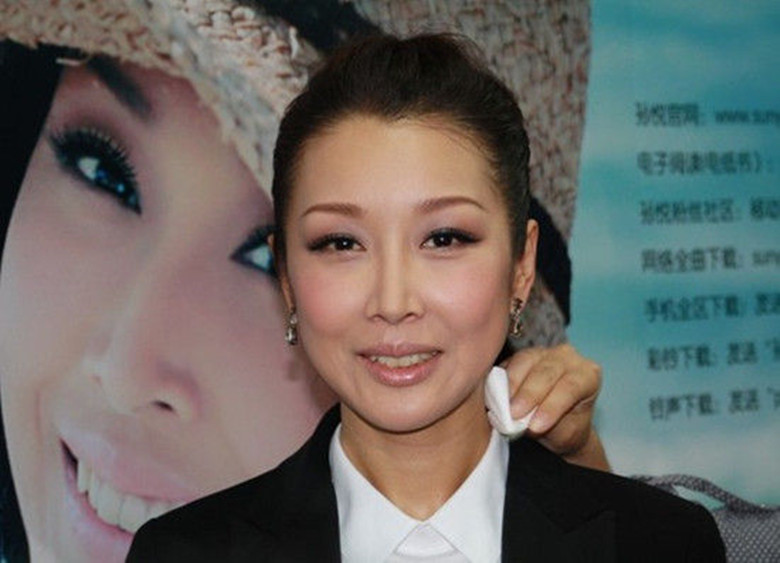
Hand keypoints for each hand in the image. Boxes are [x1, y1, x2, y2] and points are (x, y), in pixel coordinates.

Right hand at [501, 344, 609, 470]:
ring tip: (502, 406)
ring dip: (512, 383)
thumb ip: (549, 425)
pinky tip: (494, 395)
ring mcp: (543, 352)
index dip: (552, 406)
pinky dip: (500, 378)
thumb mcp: (565, 433)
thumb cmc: (566, 427)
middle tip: (514, 415)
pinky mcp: (521, 355)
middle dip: (529, 394)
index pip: (571, 386)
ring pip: (525, 360)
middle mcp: (567, 357)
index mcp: (588, 375)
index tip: (535, 427)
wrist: (557, 422)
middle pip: (547, 371)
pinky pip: (509, 361)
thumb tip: (525, 423)